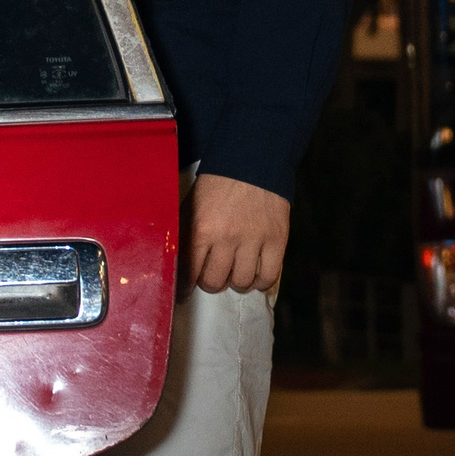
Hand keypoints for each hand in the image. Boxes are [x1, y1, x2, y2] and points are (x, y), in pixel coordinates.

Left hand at [184, 172, 288, 295]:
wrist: (252, 161)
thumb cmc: (217, 184)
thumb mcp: (192, 205)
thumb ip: (185, 233)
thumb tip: (177, 263)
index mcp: (201, 228)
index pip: (189, 270)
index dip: (185, 287)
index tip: (184, 294)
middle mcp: (227, 238)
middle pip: (215, 282)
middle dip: (211, 283)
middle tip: (212, 276)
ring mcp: (254, 240)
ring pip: (242, 282)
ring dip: (236, 282)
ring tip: (234, 273)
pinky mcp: (277, 240)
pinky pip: (269, 276)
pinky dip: (261, 282)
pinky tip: (255, 276)